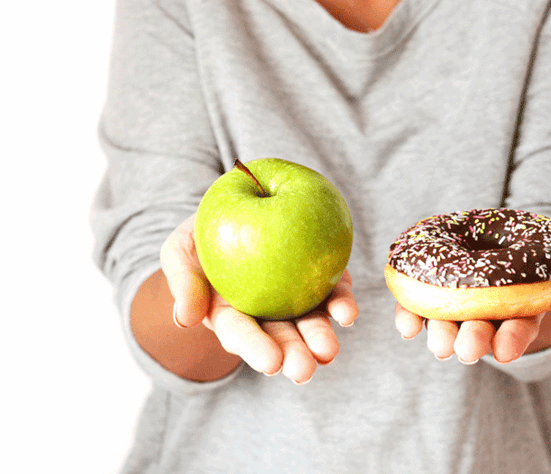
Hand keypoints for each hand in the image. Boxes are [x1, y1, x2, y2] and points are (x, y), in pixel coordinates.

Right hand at [161, 214, 358, 383]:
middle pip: (280, 338)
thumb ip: (182, 282)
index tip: (270, 362)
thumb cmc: (202, 234)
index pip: (241, 335)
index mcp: (231, 316)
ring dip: (320, 338)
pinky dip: (341, 304)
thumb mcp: (179, 251)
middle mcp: (266, 314)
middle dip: (293, 355)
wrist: (239, 205)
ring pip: (310, 323)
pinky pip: (333, 294)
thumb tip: (185, 320)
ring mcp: (295, 299)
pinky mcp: (320, 280)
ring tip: (328, 352)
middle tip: (302, 369)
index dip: (255, 348)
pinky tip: (347, 313)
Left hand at [394, 268, 550, 363]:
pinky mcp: (427, 297)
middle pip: (479, 333)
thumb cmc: (532, 263)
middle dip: (473, 342)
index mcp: (517, 313)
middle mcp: (485, 317)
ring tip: (437, 342)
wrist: (497, 245)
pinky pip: (416, 311)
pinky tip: (405, 326)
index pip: (517, 331)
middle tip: (467, 350)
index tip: (506, 351)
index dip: (513, 341)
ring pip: (447, 326)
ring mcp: (455, 309)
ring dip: (441, 335)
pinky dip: (409, 318)